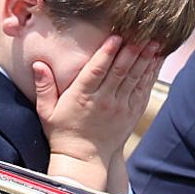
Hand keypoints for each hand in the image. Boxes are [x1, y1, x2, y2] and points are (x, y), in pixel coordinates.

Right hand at [34, 37, 161, 191]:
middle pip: (120, 72)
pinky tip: (156, 60)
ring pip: (135, 79)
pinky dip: (150, 74)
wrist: (84, 160)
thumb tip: (38, 64)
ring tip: (155, 42)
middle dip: (132, 51)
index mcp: (82, 97)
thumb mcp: (46, 111)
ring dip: (145, 60)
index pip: (96, 71)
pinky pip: (143, 90)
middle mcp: (104, 101)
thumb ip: (44, 86)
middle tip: (142, 33)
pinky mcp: (132, 113)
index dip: (107, 53)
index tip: (115, 37)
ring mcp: (120, 107)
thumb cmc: (63, 133)